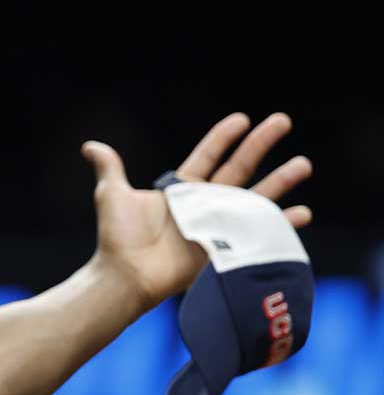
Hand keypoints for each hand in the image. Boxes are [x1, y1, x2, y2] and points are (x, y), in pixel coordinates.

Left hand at [81, 112, 313, 306]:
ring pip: (254, 198)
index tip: (242, 118)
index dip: (223, 138)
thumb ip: (109, 168)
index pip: (207, 157)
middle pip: (238, 169)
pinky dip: (280, 225)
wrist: (124, 276)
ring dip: (279, 181)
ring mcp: (216, 226)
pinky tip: (301, 213)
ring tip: (303, 164)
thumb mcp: (113, 195)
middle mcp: (202, 205)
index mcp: (180, 190)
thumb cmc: (117, 237)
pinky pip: (258, 234)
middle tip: (282, 121)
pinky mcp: (224, 249)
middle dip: (260, 146)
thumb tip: (90, 145)